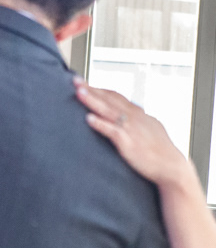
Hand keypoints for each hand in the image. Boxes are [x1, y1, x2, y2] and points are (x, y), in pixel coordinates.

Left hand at [75, 78, 189, 188]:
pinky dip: (100, 124)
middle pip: (110, 99)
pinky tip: (88, 119)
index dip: (100, 89)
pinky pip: (112, 131)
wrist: (172, 167)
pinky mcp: (129, 143)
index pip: (116, 97)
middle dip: (92, 89)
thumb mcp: (150, 128)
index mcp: (139, 114)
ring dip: (93, 101)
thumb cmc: (160, 150)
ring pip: (109, 111)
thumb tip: (129, 114)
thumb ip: (137, 120)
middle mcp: (135, 117)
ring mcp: (132, 129)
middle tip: (75, 80)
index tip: (85, 83)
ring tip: (79, 92)